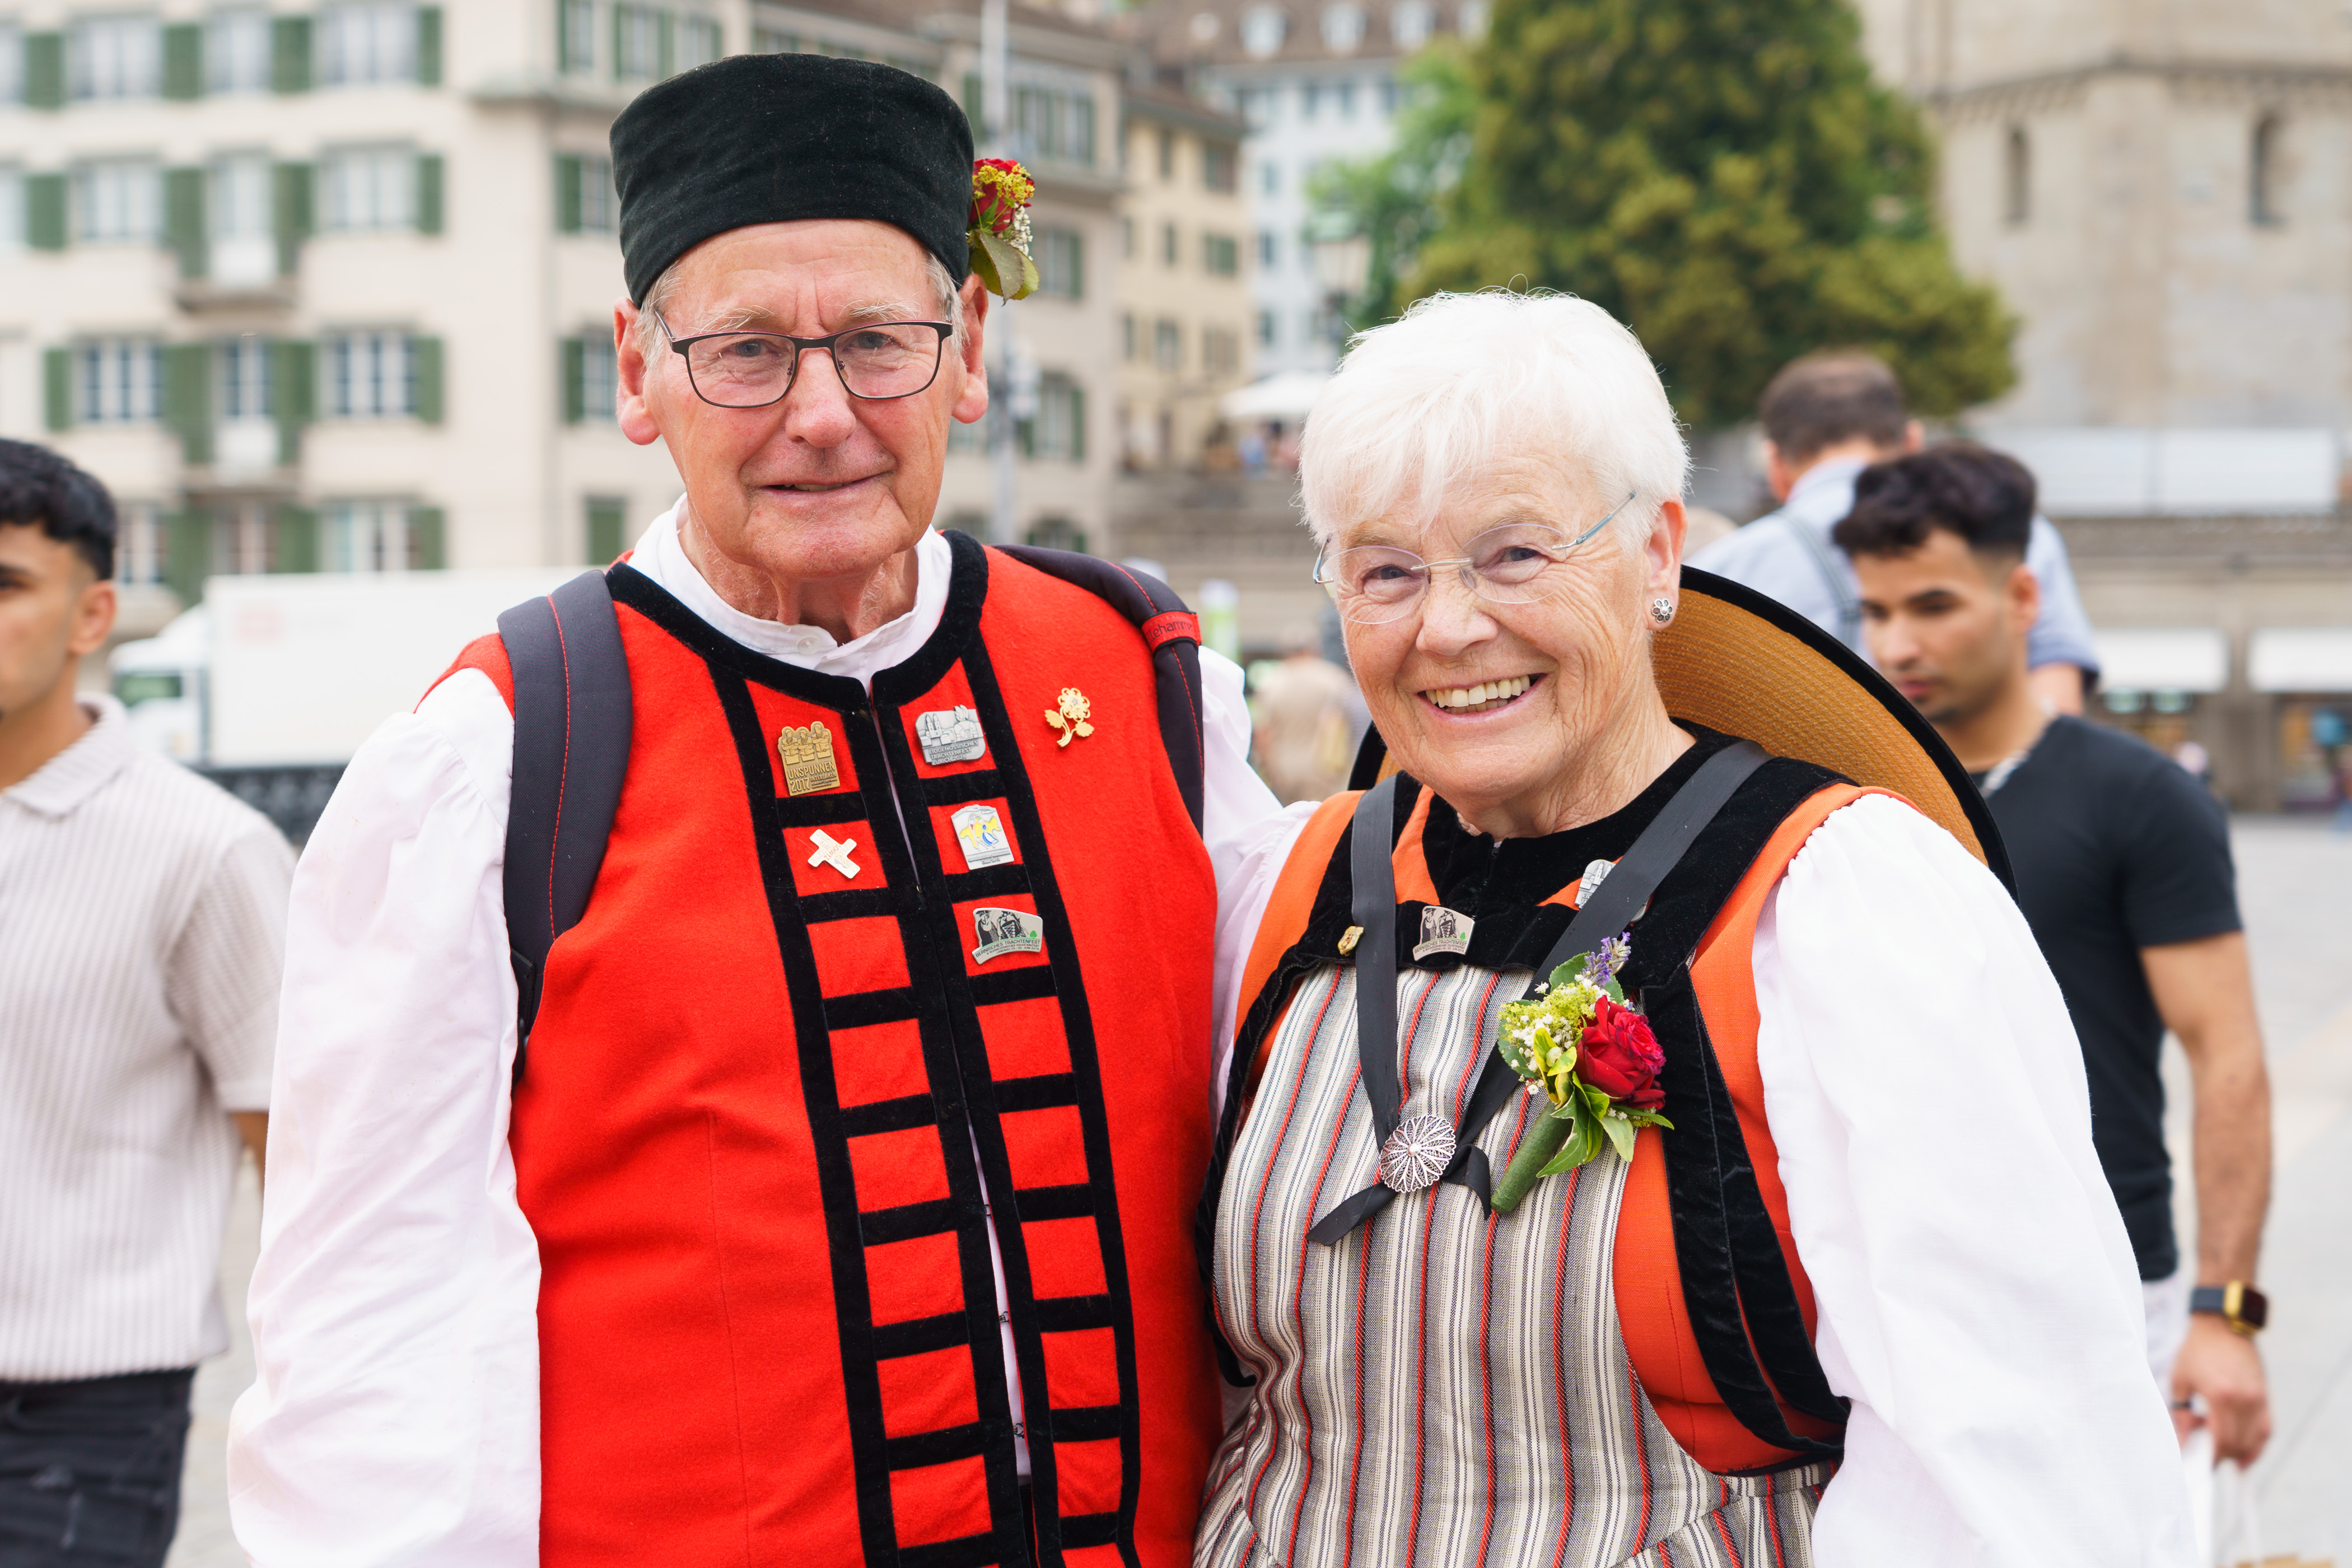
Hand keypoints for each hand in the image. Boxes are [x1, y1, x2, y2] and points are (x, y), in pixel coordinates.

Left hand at [2172, 1313, 2270, 1463]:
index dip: (2211, 1458)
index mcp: (2221, 1396)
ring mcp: (2258, 1399)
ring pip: (2255, 1440)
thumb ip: (2181, 1415)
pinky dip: (2257, 1444)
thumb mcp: (2180, 1381)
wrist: (2222, 1325)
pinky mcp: (2265, 1396)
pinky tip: (2243, 1452)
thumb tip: (2182, 1443)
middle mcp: (2245, 1400)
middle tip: (2205, 1455)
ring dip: (2239, 1452)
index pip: (2221, 1441)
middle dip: (2221, 1456)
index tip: (2199, 1464)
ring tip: (2220, 1452)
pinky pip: (2266, 1428)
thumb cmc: (2196, 1350)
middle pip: (2238, 1444)